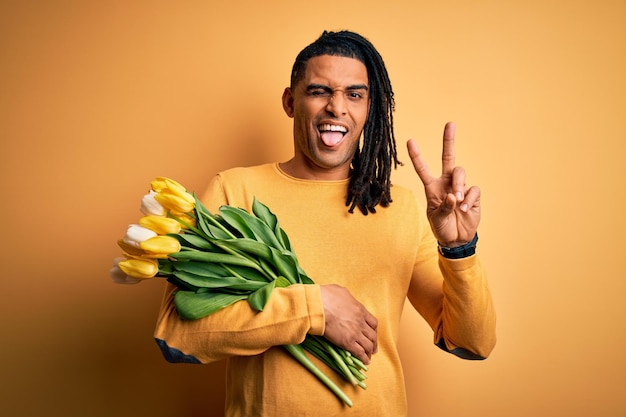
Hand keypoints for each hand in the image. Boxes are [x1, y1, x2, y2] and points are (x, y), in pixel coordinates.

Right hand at [320, 284, 377, 364]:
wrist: (318, 306)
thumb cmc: (326, 296)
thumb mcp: (340, 291)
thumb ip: (347, 298)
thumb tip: (345, 300)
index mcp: (360, 310)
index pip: (373, 322)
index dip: (374, 330)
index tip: (373, 334)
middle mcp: (360, 322)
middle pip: (373, 335)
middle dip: (374, 343)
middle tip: (373, 348)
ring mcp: (355, 333)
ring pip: (368, 345)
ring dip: (369, 352)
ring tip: (368, 357)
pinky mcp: (347, 342)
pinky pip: (359, 352)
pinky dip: (363, 358)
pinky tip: (364, 362)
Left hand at [407, 122, 479, 246]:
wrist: (456, 239)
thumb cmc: (442, 227)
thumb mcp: (436, 218)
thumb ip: (443, 207)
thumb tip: (453, 196)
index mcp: (432, 187)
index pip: (423, 168)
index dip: (416, 156)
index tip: (409, 141)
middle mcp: (446, 183)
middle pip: (449, 157)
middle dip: (449, 140)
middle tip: (450, 124)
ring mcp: (460, 187)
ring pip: (460, 173)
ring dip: (458, 185)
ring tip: (456, 201)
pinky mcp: (473, 195)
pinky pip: (473, 189)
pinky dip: (468, 198)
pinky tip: (464, 208)